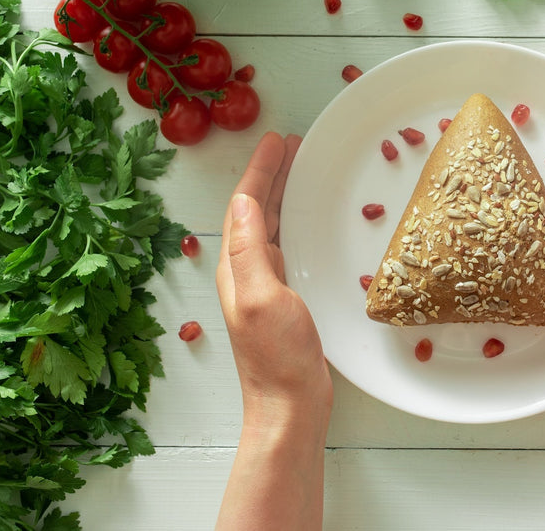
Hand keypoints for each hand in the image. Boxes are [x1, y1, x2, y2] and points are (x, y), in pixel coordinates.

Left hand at [215, 132, 331, 530]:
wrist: (290, 404)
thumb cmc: (277, 357)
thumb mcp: (262, 297)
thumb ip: (248, 250)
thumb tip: (241, 202)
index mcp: (237, 265)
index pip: (246, 204)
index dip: (261, 170)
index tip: (278, 140)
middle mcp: (247, 270)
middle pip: (256, 209)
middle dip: (271, 174)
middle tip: (292, 145)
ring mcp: (265, 283)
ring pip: (271, 224)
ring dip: (283, 194)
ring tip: (299, 169)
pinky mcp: (285, 297)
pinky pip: (286, 243)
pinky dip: (295, 220)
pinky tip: (307, 218)